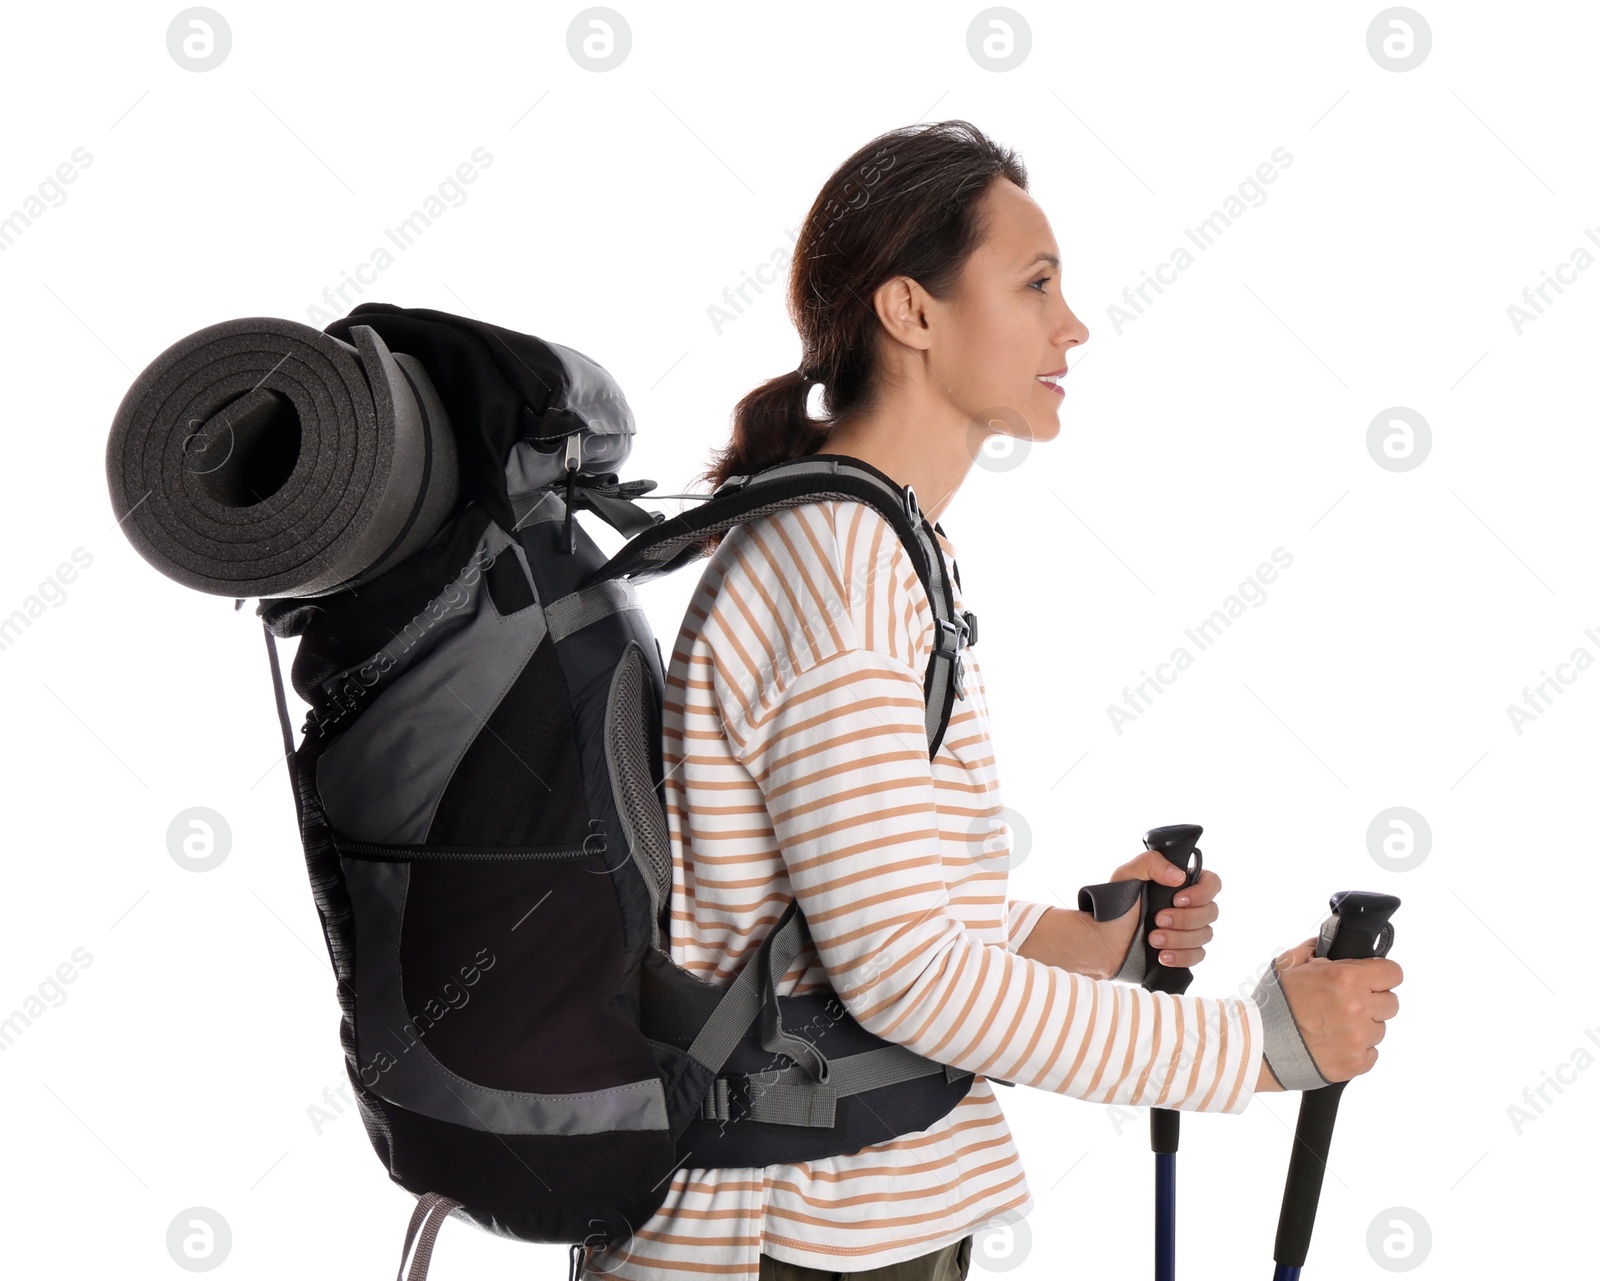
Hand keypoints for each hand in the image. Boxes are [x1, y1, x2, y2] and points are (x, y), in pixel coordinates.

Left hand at [1091, 850, 1221, 978]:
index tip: (1177, 900)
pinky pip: (1198, 955)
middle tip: (1158, 920)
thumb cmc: (1114, 906)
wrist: (1102, 940)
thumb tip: (1179, 876)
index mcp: (1180, 883)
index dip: (1201, 893)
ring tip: (1153, 939)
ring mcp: (1188, 930)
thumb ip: (1151, 863)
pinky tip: (1163, 956)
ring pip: (1205, 935)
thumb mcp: (1126, 875)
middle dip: (1184, 919)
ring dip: (1179, 938)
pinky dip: (1182, 956)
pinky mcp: (1183, 951)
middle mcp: (1188, 906)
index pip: (1211, 883)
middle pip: (1210, 912)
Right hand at [1268, 937, 1403, 1084]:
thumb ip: (1315, 949)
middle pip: (1391, 1002)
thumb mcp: (1288, 964)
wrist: (1258, 1044)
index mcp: (1346, 978)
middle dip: (1372, 1000)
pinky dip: (1357, 1049)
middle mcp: (1358, 1008)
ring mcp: (1359, 1038)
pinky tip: (1334, 1042)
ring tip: (1334, 1025)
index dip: (1382, 973)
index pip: (1393, 973)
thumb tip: (1330, 943)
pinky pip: (1372, 1053)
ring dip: (1364, 1025)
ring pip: (1380, 1028)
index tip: (1373, 978)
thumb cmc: (1271, 1004)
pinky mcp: (1357, 1063)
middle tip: (1347, 1002)